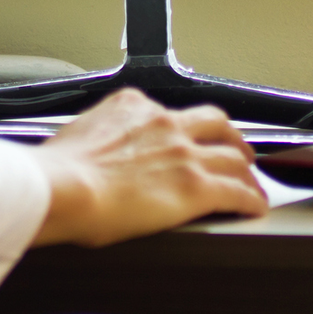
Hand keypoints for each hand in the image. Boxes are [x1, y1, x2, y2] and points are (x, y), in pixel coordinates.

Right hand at [29, 89, 268, 246]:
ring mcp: (185, 153)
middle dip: (229, 137)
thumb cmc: (57, 173)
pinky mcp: (197, 187)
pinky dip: (251, 199)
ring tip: (251, 183)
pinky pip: (238, 192)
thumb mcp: (77, 136)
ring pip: (233, 156)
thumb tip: (87, 155)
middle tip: (235, 151)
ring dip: (246, 171)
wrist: (62, 189)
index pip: (169, 111)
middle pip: (215, 122)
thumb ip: (95, 138)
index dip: (183, 127)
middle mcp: (164, 122)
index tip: (184, 139)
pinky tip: (255, 208)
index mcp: (132, 106)